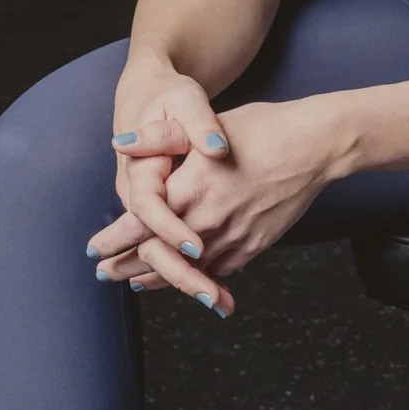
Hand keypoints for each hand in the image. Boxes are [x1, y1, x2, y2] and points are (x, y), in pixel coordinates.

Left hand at [88, 94, 344, 314]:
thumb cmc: (261, 130)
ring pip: (187, 272)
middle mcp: (207, 222)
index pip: (139, 226)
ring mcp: (232, 239)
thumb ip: (159, 139)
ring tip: (136, 283)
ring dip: (158, 279)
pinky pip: (218, 272)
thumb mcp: (205, 126)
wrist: (314, 147)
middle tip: (105, 274)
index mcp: (189, 191)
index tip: (94, 250)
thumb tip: (120, 142)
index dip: (113, 241)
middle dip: (127, 267)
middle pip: (157, 256)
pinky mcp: (253, 247)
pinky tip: (186, 283)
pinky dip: (197, 281)